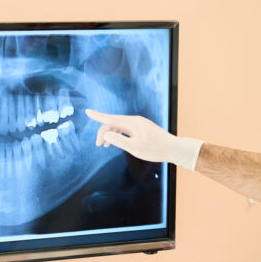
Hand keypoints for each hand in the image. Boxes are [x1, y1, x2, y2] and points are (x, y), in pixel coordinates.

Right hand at [85, 109, 203, 170]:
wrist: (173, 148)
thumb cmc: (154, 149)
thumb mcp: (134, 148)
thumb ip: (119, 140)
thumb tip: (106, 134)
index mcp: (132, 123)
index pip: (110, 119)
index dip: (97, 116)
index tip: (87, 112)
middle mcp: (135, 120)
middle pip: (113, 123)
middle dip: (103, 132)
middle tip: (98, 145)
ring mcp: (139, 123)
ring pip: (119, 125)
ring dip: (110, 134)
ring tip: (105, 145)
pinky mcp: (142, 127)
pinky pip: (125, 128)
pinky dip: (118, 134)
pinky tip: (117, 141)